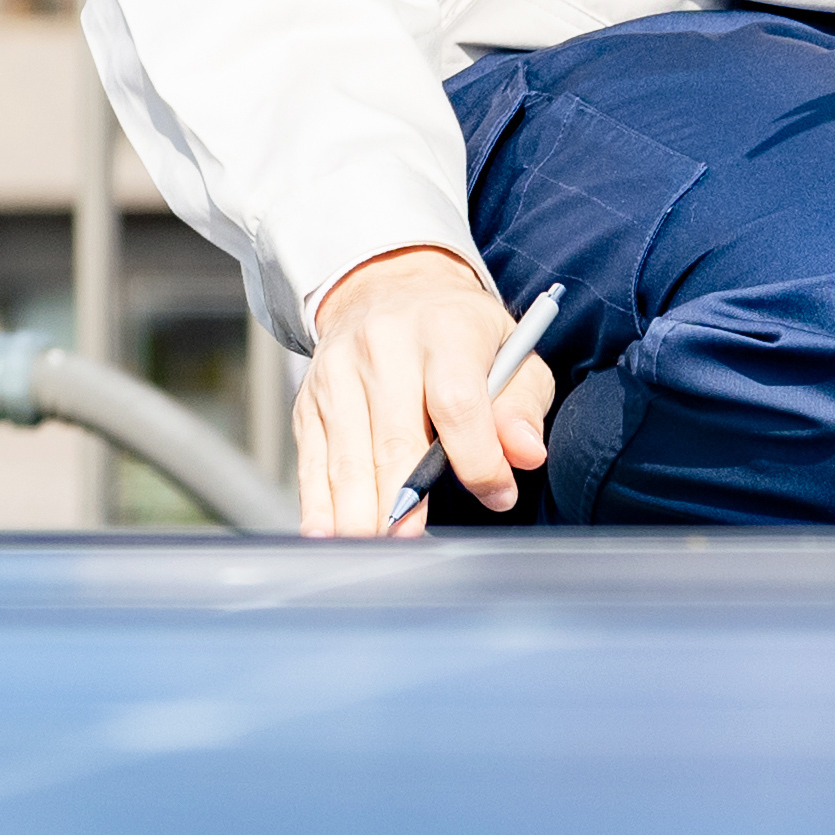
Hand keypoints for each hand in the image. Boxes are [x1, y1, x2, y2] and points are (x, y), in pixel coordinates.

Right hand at [297, 244, 553, 541]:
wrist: (388, 288)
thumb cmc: (459, 333)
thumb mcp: (510, 351)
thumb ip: (521, 406)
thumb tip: (524, 454)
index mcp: (444, 331)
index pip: (456, 402)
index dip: (477, 458)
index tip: (497, 494)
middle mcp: (384, 347)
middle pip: (394, 437)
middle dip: (404, 498)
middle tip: (415, 541)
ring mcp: (339, 373)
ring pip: (348, 456)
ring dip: (360, 511)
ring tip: (376, 547)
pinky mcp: (310, 399)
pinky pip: (313, 460)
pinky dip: (318, 503)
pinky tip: (329, 534)